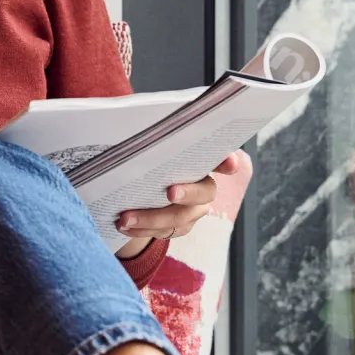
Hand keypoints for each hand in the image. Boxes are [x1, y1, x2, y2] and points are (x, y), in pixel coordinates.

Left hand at [114, 150, 250, 251]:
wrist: (141, 190)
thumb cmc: (148, 163)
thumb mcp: (149, 151)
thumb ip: (153, 143)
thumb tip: (136, 122)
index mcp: (199, 163)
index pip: (220, 159)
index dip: (228, 162)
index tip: (230, 163)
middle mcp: (203, 187)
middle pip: (204, 193)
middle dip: (188, 193)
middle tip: (170, 193)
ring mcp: (194, 209)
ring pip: (180, 217)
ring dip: (151, 219)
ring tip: (124, 219)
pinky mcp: (181, 226)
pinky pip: (166, 232)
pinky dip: (143, 230)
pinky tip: (125, 227)